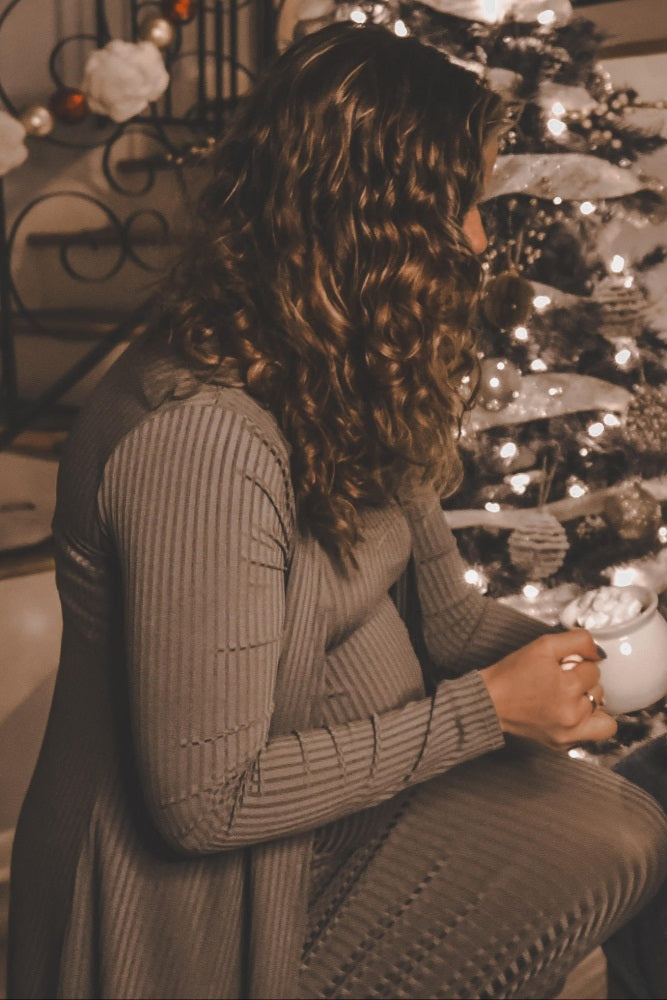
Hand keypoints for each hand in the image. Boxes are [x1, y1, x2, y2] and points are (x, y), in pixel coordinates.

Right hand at [480, 630, 616, 749]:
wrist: (489, 701)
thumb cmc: (512, 674)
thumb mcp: (543, 645)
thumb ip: (578, 641)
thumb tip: (600, 652)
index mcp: (569, 688)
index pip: (594, 670)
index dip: (578, 664)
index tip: (562, 666)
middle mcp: (572, 715)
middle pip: (598, 692)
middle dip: (583, 683)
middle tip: (561, 680)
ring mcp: (568, 734)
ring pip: (601, 715)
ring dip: (587, 703)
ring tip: (567, 697)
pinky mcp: (562, 744)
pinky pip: (591, 734)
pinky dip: (584, 722)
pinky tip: (565, 712)